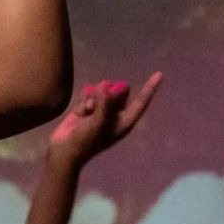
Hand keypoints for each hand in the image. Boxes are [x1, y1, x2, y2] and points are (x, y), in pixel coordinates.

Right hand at [47, 73, 163, 168]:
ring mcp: (102, 109)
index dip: (150, 88)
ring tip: (87, 111)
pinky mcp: (88, 105)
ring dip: (95, 97)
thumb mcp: (98, 124)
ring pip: (104, 90)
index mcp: (124, 121)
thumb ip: (105, 104)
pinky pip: (91, 92)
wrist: (63, 150)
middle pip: (121, 91)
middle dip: (110, 93)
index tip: (160, 74)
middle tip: (99, 105)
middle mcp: (115, 114)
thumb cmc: (85, 141)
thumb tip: (105, 85)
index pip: (140, 102)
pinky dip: (85, 98)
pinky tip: (80, 111)